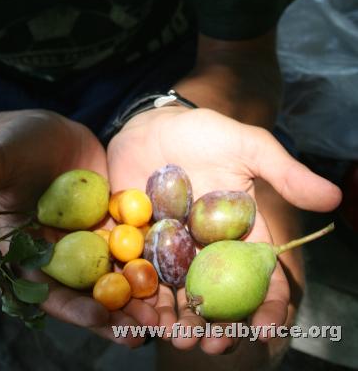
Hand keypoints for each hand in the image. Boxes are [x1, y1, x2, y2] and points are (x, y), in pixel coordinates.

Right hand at [0, 109, 156, 344]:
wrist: (38, 129)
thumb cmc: (6, 146)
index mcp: (25, 252)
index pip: (47, 289)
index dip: (72, 306)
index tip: (98, 316)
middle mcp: (59, 254)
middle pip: (87, 293)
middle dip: (114, 316)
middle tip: (142, 332)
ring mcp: (88, 240)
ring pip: (115, 276)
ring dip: (138, 298)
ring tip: (166, 316)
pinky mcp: (111, 221)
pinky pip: (133, 245)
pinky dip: (151, 262)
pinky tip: (176, 273)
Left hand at [107, 106, 341, 352]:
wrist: (152, 121)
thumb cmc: (204, 133)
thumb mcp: (247, 147)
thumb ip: (284, 173)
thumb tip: (333, 196)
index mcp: (239, 238)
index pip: (260, 280)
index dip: (267, 308)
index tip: (264, 327)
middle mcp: (207, 252)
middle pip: (217, 300)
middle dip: (217, 328)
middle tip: (213, 344)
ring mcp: (169, 252)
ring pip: (176, 297)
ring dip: (176, 322)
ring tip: (175, 336)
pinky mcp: (134, 244)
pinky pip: (135, 278)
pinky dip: (135, 299)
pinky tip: (133, 313)